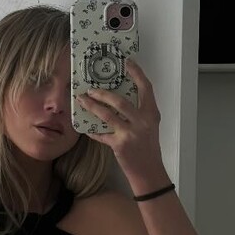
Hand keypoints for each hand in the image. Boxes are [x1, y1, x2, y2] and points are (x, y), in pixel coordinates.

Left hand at [80, 58, 167, 190]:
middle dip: (102, 93)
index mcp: (151, 114)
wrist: (149, 172)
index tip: (127, 62)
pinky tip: (85, 126)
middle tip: (90, 88)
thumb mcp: (148, 126)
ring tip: (82, 99)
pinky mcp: (119, 145)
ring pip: (107, 115)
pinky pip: (101, 134)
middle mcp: (143, 121)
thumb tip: (116, 99)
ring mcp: (131, 133)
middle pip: (120, 101)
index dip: (137, 73)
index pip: (146, 88)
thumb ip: (138, 113)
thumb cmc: (148, 148)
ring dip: (92, 106)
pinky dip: (92, 129)